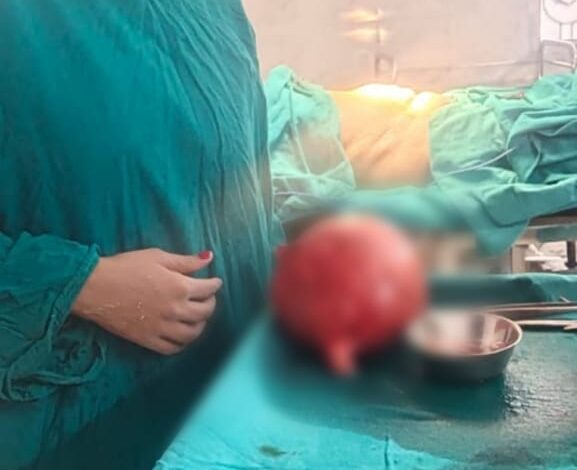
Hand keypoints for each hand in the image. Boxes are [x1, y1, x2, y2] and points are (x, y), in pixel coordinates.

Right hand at [73, 248, 221, 354]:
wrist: (95, 287)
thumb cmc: (125, 267)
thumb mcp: (157, 257)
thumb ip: (186, 261)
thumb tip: (209, 257)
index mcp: (180, 287)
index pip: (208, 289)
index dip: (215, 284)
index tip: (215, 281)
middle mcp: (175, 310)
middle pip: (205, 312)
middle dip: (210, 303)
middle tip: (208, 297)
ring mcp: (162, 327)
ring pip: (193, 333)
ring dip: (200, 325)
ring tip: (198, 317)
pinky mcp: (148, 340)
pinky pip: (173, 348)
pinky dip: (182, 343)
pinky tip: (182, 334)